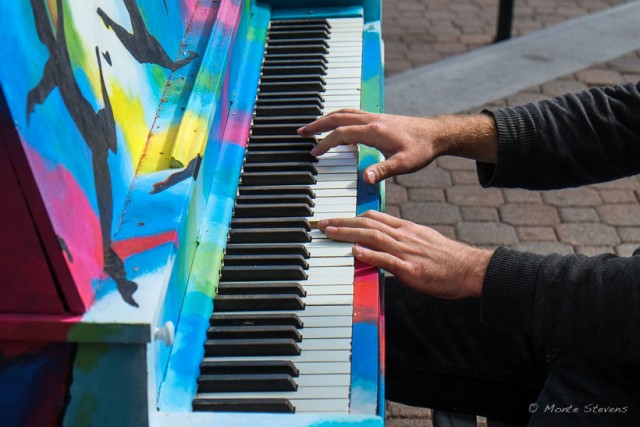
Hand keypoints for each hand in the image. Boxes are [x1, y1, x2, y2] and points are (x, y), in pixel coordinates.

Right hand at [298, 109, 497, 183]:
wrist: (436, 134)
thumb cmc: (421, 149)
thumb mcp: (404, 164)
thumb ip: (383, 170)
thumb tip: (365, 178)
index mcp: (374, 131)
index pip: (342, 133)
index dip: (325, 143)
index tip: (313, 153)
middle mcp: (372, 120)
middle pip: (337, 117)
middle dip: (317, 125)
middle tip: (300, 132)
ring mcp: (374, 117)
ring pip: (344, 113)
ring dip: (326, 119)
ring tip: (312, 127)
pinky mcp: (378, 118)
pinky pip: (352, 114)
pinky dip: (338, 118)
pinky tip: (337, 126)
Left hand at [319, 210, 492, 298]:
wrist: (469, 268)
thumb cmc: (446, 258)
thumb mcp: (422, 241)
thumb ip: (399, 239)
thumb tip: (379, 241)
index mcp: (405, 229)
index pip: (373, 217)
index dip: (351, 217)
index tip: (335, 219)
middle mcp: (403, 235)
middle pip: (367, 223)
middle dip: (342, 222)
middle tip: (321, 223)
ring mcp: (406, 251)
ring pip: (372, 237)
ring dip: (348, 233)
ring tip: (329, 232)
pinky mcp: (410, 268)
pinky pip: (387, 259)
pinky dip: (370, 254)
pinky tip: (355, 252)